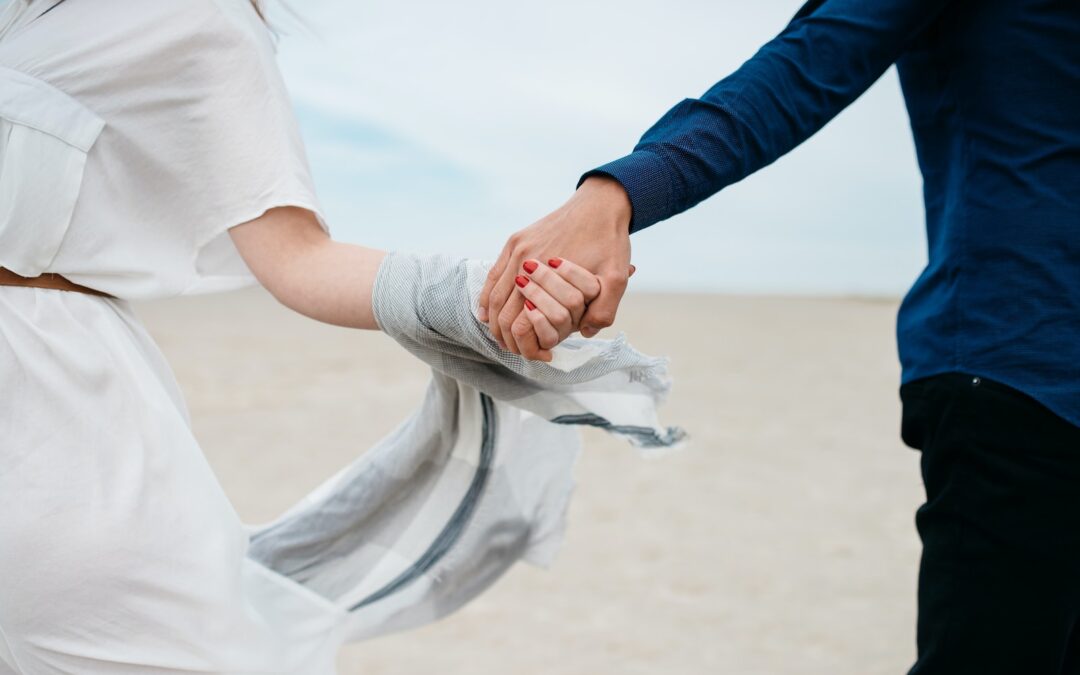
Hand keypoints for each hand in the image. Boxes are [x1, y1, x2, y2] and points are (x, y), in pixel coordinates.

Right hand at [479, 176, 632, 359]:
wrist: (601, 203)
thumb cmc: (610, 241)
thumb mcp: (617, 278)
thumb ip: (603, 310)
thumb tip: (582, 333)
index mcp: (547, 272)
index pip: (521, 321)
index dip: (525, 344)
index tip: (538, 355)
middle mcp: (525, 259)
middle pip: (502, 311)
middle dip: (506, 337)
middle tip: (516, 351)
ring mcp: (517, 248)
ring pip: (493, 295)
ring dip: (494, 321)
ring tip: (502, 338)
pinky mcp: (516, 240)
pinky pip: (493, 274)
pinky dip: (487, 297)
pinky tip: (487, 313)